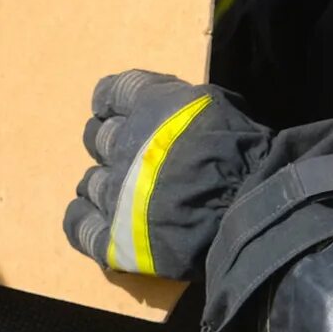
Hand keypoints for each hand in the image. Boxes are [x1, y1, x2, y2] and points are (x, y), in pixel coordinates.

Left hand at [64, 70, 332, 280]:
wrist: (253, 206)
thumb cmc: (245, 152)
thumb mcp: (217, 105)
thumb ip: (182, 105)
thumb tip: (169, 108)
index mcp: (148, 108)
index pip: (112, 93)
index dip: (114, 103)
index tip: (120, 113)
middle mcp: (122, 146)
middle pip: (97, 138)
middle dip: (113, 145)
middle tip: (137, 160)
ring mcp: (115, 193)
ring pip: (90, 182)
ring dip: (105, 185)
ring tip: (126, 196)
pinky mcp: (114, 237)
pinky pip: (79, 226)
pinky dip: (83, 221)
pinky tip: (99, 223)